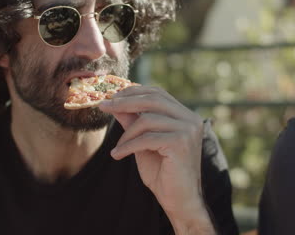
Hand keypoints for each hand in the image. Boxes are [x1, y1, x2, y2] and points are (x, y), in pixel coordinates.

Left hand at [99, 86, 214, 233]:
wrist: (179, 201)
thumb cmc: (163, 173)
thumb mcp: (143, 143)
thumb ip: (133, 122)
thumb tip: (115, 103)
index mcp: (184, 115)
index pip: (157, 93)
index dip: (133, 92)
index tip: (111, 97)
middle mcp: (190, 119)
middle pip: (152, 99)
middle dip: (124, 102)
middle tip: (104, 106)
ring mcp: (188, 130)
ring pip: (147, 119)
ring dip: (126, 133)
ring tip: (117, 148)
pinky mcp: (180, 143)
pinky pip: (146, 138)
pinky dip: (128, 146)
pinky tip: (118, 155)